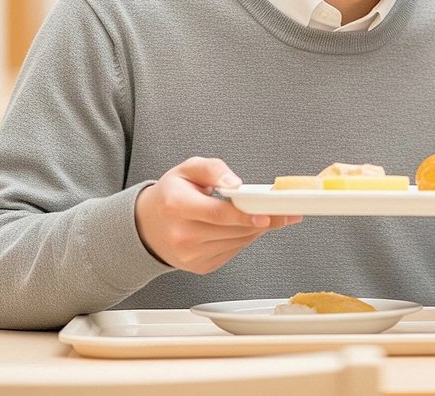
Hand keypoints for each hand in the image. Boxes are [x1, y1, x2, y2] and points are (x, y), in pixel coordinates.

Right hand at [135, 156, 302, 273]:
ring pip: (238, 241)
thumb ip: (213, 169)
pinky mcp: (200, 266)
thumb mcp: (188, 169)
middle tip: (285, 210)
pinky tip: (243, 225)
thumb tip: (235, 183)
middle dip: (264, 219)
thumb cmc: (172, 194)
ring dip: (256, 228)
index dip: (246, 215)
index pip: (218, 214)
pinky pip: (234, 250)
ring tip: (264, 213)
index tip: (269, 214)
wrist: (148, 225)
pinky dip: (244, 237)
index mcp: (176, 206)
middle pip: (233, 229)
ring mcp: (190, 255)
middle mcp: (181, 234)